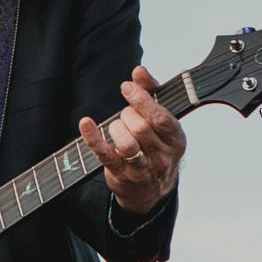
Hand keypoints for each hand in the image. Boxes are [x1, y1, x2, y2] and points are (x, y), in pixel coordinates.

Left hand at [79, 64, 184, 216]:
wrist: (151, 191)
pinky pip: (105, 155)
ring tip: (116, 126)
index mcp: (176, 139)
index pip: (161, 118)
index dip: (142, 100)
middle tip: (125, 115)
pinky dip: (93, 137)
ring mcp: (142, 169)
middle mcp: (162, 156)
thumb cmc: (155, 146)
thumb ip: (151, 92)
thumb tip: (139, 70)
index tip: (127, 87)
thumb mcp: (160, 121)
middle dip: (128, 114)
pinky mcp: (121, 175)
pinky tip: (85, 123)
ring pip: (126, 144)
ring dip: (116, 127)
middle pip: (141, 128)